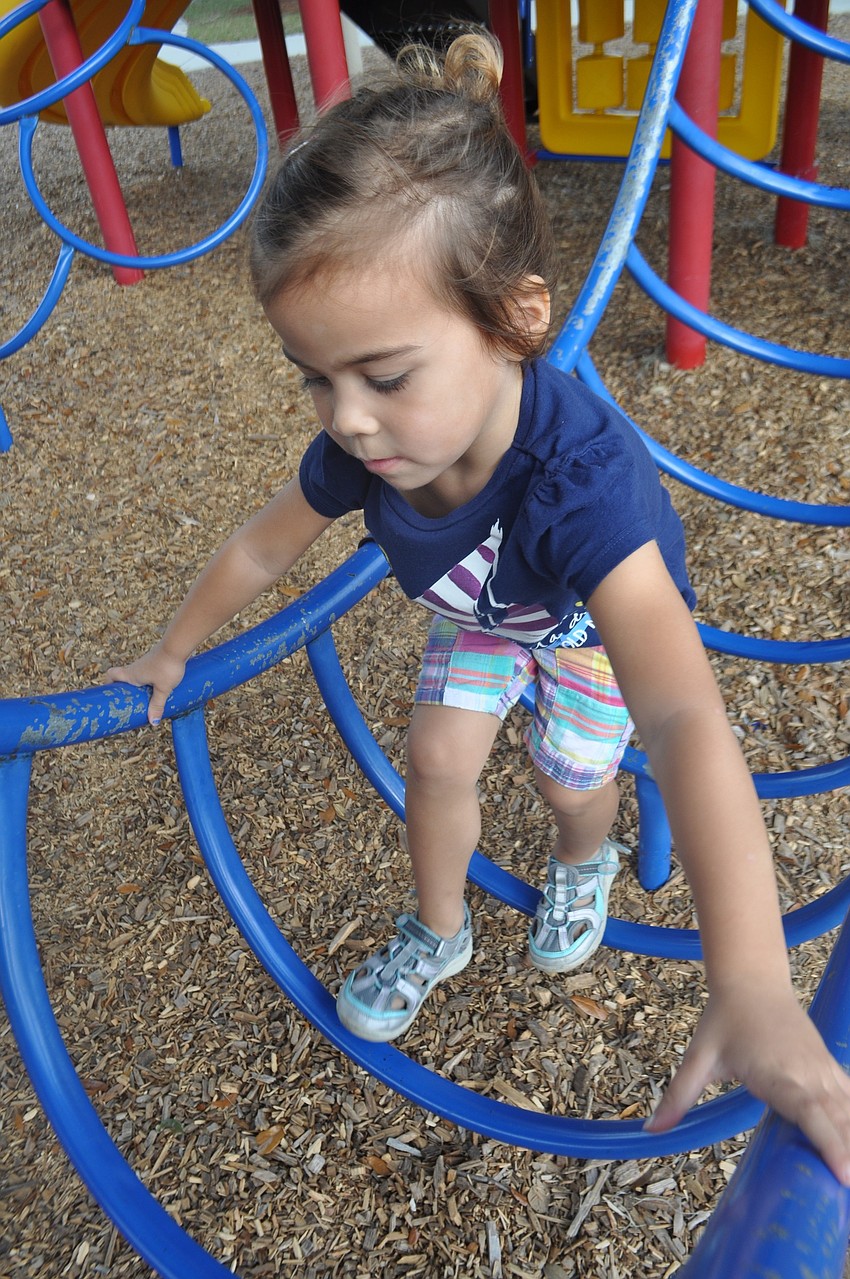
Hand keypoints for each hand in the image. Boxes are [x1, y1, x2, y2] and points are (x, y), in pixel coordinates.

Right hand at [105, 644, 185, 724]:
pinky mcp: (157, 661)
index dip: (108, 683)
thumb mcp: (163, 689)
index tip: (110, 694)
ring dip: (140, 686)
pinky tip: (160, 688)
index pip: (111, 675)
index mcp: (131, 674)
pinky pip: (149, 673)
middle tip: (131, 702)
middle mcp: (135, 668)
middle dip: (126, 689)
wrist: (178, 645)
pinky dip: (151, 681)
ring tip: (147, 699)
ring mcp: (146, 664)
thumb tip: (153, 722)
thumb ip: (157, 704)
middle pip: (124, 678)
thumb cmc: (167, 666)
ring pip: (138, 676)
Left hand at [645, 981, 849, 1185]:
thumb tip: (651, 1129)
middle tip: (848, 1190)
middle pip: (837, 1118)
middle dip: (848, 1154)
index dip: (828, 1142)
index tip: (843, 1174)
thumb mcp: (698, 1057)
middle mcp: (806, 1073)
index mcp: (776, 1074)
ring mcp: (821, 1069)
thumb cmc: (725, 1019)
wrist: (752, 981)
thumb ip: (678, 1096)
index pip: (808, 1112)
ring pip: (848, 1109)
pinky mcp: (828, 1066)